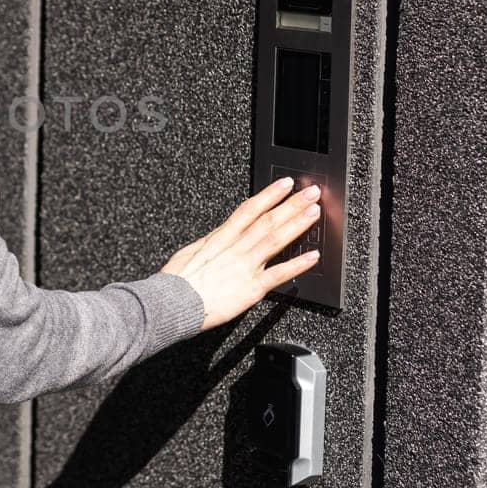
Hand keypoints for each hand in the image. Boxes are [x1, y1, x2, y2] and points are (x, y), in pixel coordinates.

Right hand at [160, 176, 321, 330]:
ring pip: (275, 240)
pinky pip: (279, 274)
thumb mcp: (189, 252)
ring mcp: (245, 267)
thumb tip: (219, 234)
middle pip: (268, 221)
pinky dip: (298, 265)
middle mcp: (235, 248)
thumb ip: (210, 243)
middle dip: (291, 204)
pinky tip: (313, 256)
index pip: (249, 210)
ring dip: (297, 224)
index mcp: (220, 238)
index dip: (269, 195)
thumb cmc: (176, 282)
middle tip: (311, 193)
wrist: (171, 303)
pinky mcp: (251, 288)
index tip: (285, 184)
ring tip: (314, 212)